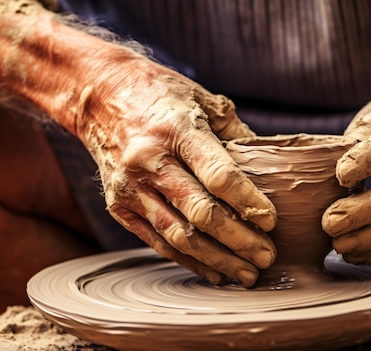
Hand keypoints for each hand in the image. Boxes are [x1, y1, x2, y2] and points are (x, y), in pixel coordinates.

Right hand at [78, 54, 276, 286]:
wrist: (100, 96)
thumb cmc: (160, 95)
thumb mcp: (203, 100)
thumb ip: (236, 135)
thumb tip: (270, 171)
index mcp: (177, 129)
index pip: (218, 175)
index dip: (248, 202)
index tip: (271, 222)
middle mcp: (150, 160)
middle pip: (201, 213)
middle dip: (239, 240)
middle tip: (267, 256)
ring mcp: (130, 187)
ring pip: (180, 235)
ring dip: (217, 259)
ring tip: (247, 273)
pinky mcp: (119, 206)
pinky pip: (158, 241)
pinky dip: (188, 260)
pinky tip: (214, 270)